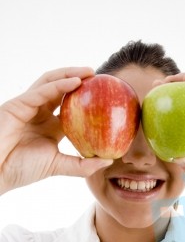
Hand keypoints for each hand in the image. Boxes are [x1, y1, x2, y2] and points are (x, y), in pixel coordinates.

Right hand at [0, 67, 112, 193]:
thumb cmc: (22, 169)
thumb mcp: (59, 166)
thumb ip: (82, 165)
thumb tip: (109, 160)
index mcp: (50, 126)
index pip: (72, 108)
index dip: (88, 100)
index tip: (108, 97)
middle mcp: (40, 113)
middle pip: (62, 90)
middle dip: (81, 80)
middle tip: (101, 78)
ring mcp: (29, 106)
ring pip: (51, 83)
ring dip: (70, 74)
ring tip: (90, 72)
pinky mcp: (18, 104)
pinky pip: (41, 91)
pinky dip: (59, 84)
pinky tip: (75, 81)